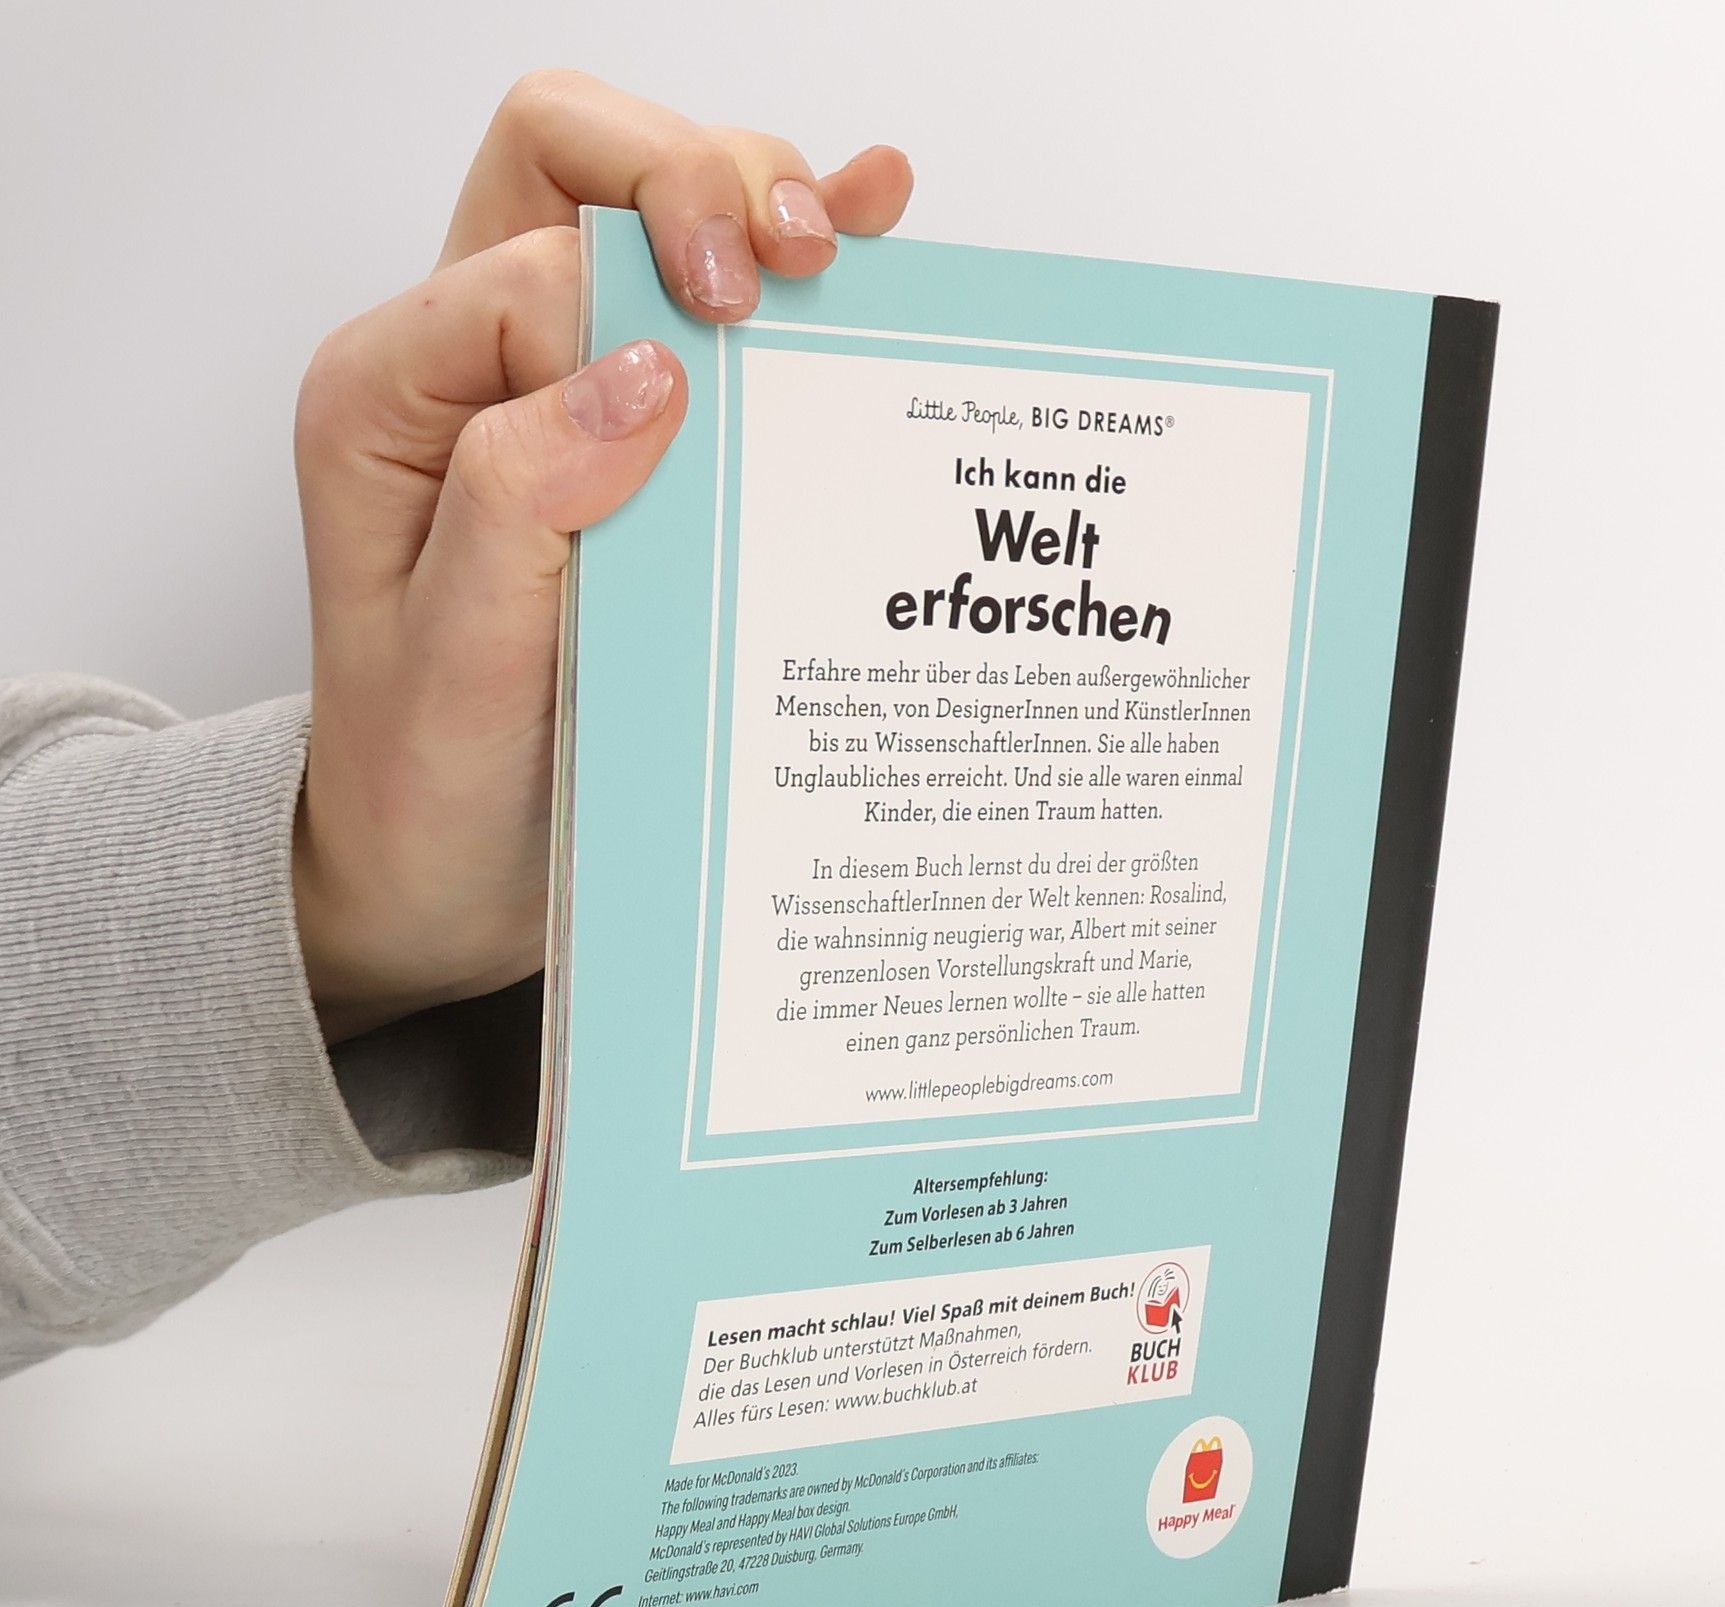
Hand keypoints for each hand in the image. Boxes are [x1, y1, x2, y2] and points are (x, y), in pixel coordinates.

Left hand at [290, 71, 911, 1041]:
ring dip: (749, 204)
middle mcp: (468, 367)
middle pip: (575, 163)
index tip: (710, 380)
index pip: (530, 265)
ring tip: (829, 254)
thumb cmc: (428, 774)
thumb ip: (517, 500)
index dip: (633, 297)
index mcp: (394, 395)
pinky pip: (700, 306)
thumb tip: (643, 371)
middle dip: (689, 182)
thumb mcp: (452, 659)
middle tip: (774, 270)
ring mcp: (552, 388)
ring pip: (647, 210)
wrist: (441, 862)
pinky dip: (791, 252)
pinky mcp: (626, 434)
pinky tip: (868, 226)